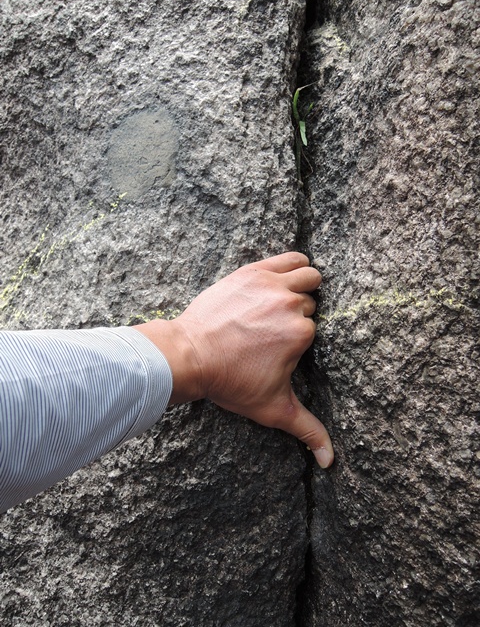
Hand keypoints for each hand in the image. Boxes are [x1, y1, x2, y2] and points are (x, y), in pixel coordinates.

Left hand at [134, 252, 332, 467]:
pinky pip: (289, 257)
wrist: (189, 356)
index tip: (280, 345)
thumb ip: (307, 431)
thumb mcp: (273, 409)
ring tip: (286, 300)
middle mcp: (291, 305)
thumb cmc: (229, 382)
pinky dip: (295, 262)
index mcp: (302, 334)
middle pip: (310, 303)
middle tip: (275, 327)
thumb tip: (330, 460)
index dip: (299, 337)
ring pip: (307, 276)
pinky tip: (291, 272)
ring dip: (303, 286)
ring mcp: (272, 285)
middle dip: (297, 313)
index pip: (315, 328)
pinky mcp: (253, 271)